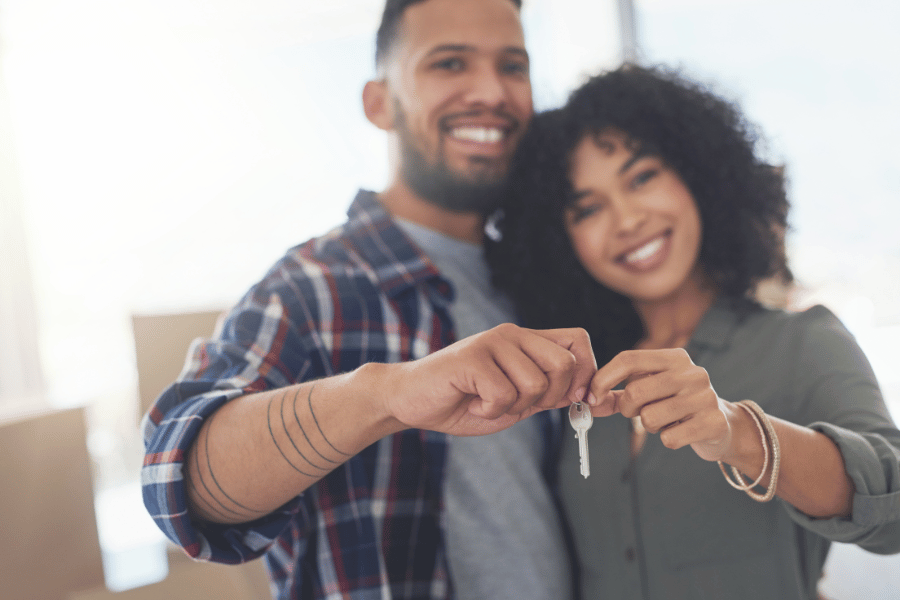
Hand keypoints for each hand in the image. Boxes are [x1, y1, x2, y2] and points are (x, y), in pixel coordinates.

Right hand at [384, 323, 595, 436]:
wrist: (412, 401)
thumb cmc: (465, 402)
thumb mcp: (520, 404)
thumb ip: (558, 398)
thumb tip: (610, 402)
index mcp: (528, 341)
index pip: (580, 340)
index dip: (586, 373)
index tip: (573, 402)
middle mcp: (513, 334)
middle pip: (565, 364)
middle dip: (550, 398)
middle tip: (520, 405)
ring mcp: (492, 342)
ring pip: (535, 384)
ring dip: (514, 408)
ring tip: (488, 402)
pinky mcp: (471, 358)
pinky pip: (503, 394)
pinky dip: (489, 410)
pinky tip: (471, 402)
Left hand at [588, 348, 732, 460]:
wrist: (724, 425)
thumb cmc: (676, 404)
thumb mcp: (652, 390)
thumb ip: (618, 394)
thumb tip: (588, 401)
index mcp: (675, 357)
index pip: (628, 359)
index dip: (603, 378)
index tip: (591, 397)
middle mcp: (692, 372)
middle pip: (635, 391)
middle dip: (627, 409)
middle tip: (638, 413)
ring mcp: (705, 397)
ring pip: (649, 418)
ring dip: (649, 426)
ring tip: (665, 421)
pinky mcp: (713, 423)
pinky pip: (669, 438)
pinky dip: (668, 440)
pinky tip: (681, 432)